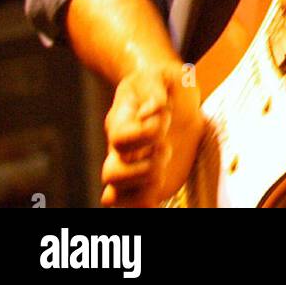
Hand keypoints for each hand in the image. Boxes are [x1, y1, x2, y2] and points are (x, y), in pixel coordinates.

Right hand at [101, 61, 204, 206]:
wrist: (174, 96)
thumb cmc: (164, 84)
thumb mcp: (162, 76)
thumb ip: (155, 89)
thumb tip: (153, 110)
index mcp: (121, 123)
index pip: (119, 138)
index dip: (145, 133)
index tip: (166, 116)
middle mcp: (122, 151)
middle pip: (111, 174)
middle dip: (144, 167)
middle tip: (166, 148)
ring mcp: (134, 170)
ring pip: (117, 198)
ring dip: (144, 190)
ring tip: (163, 171)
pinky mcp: (149, 182)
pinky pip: (135, 206)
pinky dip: (144, 208)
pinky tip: (158, 199)